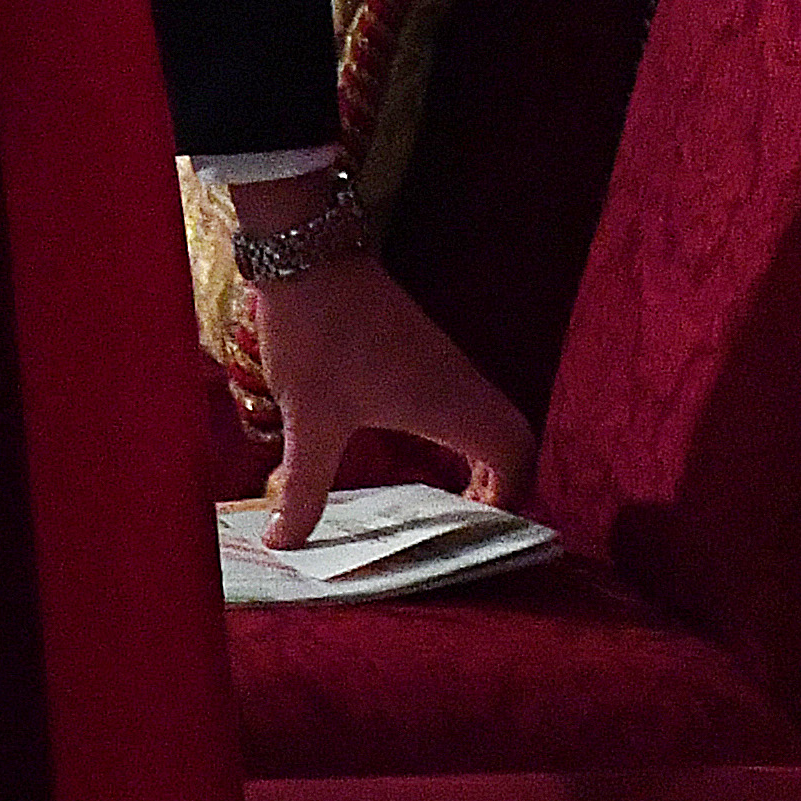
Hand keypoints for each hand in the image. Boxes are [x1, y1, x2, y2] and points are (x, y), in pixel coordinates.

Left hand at [246, 254, 534, 541]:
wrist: (310, 257)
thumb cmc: (319, 337)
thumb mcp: (309, 423)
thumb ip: (303, 490)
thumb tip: (286, 543)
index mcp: (447, 402)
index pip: (514, 451)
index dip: (510, 497)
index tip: (477, 533)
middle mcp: (459, 381)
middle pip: (513, 437)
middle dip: (503, 483)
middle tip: (466, 525)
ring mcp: (445, 364)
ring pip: (490, 417)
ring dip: (483, 459)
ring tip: (447, 503)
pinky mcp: (425, 353)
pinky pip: (466, 403)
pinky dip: (462, 436)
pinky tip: (419, 456)